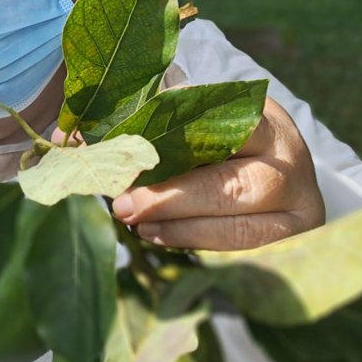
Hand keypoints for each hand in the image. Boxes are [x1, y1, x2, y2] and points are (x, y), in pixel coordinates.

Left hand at [109, 97, 325, 250]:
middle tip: (122, 203)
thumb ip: (140, 123)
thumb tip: (64, 136)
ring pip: (235, 220)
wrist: (277, 169)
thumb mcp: (191, 119)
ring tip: (134, 222)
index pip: (215, 123)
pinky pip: (238, 245)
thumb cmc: (220, 139)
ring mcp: (297, 200)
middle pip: (227, 181)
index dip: (166, 135)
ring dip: (177, 224)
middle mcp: (287, 156)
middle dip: (169, 196)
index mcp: (262, 116)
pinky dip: (192, 240)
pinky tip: (156, 234)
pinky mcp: (291, 236)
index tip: (123, 144)